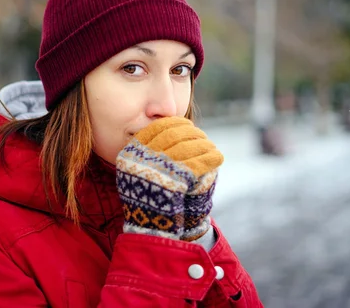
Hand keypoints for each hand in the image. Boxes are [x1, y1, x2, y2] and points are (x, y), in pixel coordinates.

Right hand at [116, 117, 222, 240]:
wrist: (147, 224)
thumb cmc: (143, 196)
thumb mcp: (135, 170)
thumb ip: (147, 150)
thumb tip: (167, 128)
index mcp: (133, 151)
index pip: (158, 127)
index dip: (175, 124)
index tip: (186, 125)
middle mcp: (145, 156)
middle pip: (175, 134)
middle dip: (191, 133)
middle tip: (202, 136)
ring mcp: (160, 167)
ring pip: (189, 146)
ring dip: (204, 144)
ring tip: (211, 147)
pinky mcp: (178, 178)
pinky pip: (198, 161)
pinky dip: (210, 158)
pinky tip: (217, 157)